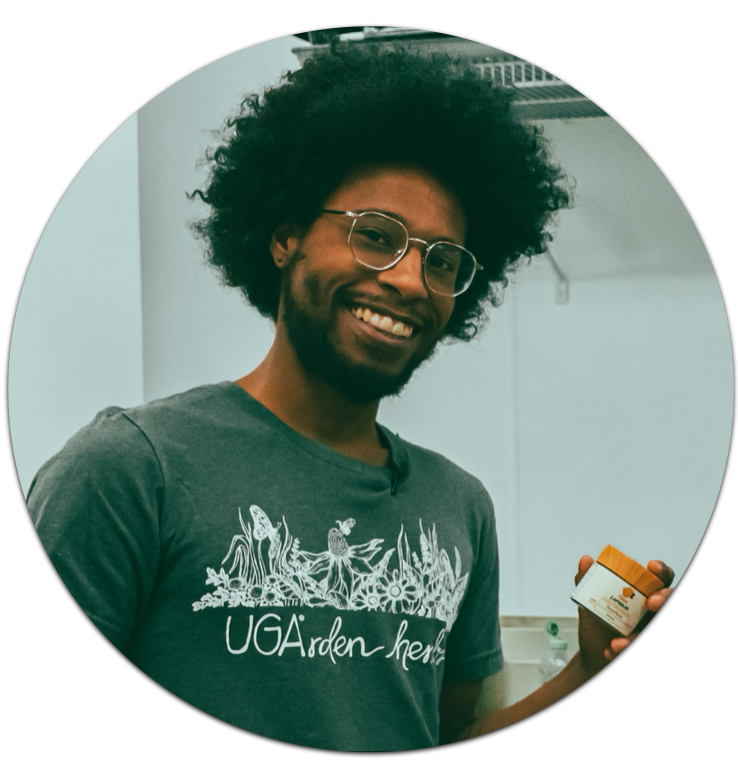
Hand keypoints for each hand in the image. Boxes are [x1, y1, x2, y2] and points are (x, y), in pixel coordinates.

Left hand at [574, 556, 673, 673]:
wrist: (592, 655)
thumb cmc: (597, 626)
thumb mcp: (587, 604)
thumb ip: (586, 581)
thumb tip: (585, 560)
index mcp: (641, 593)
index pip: (660, 577)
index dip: (662, 570)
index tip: (652, 567)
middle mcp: (651, 609)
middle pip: (669, 597)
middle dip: (664, 597)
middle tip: (651, 603)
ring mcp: (648, 625)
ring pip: (652, 624)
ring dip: (636, 636)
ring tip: (616, 644)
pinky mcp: (641, 638)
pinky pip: (639, 639)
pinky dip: (626, 647)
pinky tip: (610, 652)